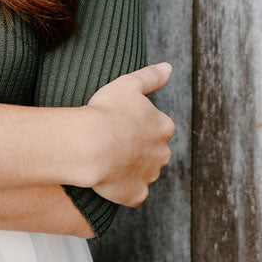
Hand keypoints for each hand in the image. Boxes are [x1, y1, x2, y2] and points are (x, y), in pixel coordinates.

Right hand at [85, 63, 174, 206]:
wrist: (93, 144)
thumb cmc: (109, 111)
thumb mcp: (128, 84)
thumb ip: (150, 76)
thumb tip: (168, 67)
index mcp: (164, 127)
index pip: (159, 126)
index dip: (140, 123)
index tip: (123, 120)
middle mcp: (162, 153)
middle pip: (154, 150)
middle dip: (139, 146)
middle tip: (116, 138)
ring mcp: (150, 176)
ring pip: (144, 171)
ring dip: (131, 166)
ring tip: (108, 155)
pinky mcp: (136, 195)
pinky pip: (133, 192)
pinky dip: (124, 186)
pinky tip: (109, 176)